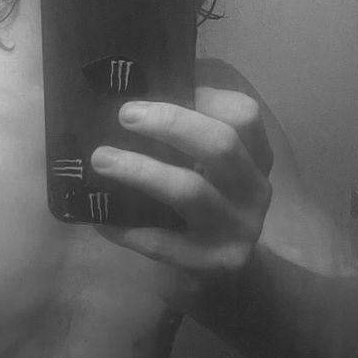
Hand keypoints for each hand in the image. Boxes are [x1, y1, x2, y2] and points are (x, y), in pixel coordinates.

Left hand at [91, 86, 273, 277]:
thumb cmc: (209, 200)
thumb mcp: (214, 164)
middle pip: (220, 145)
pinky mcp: (211, 261)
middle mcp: (254, 189)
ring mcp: (237, 228)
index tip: (156, 90)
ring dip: (141, 171)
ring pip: (190, 191)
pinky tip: (100, 219)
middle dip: (170, 124)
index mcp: (256, 156)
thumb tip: (136, 93)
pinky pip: (163, 242)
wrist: (229, 267)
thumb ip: (191, 132)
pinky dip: (128, 228)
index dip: (202, 96)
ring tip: (101, 159)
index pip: (242, 114)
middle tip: (124, 114)